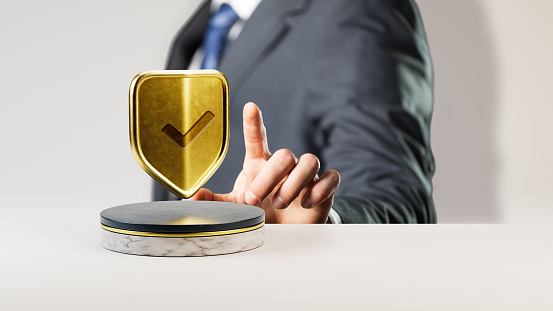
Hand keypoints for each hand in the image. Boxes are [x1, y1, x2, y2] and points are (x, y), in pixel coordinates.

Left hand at [190, 102, 339, 222]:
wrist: (286, 232)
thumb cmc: (261, 212)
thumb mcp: (235, 208)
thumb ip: (215, 202)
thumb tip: (194, 196)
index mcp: (260, 164)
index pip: (257, 138)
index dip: (254, 123)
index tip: (250, 107)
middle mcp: (284, 166)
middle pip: (283, 154)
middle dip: (269, 177)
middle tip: (255, 199)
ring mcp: (305, 176)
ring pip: (309, 161)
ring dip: (293, 183)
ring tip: (282, 203)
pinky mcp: (324, 189)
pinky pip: (331, 177)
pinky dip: (320, 189)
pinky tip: (307, 202)